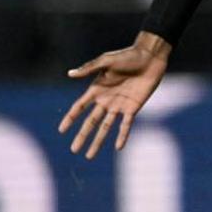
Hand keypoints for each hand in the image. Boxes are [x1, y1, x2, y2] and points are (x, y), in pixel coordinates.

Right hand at [59, 32, 171, 159]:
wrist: (150, 58)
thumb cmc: (127, 56)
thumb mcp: (106, 60)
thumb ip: (89, 68)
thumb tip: (69, 74)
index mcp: (96, 89)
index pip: (79, 107)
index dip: (70, 118)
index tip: (61, 130)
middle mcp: (105, 100)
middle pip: (90, 122)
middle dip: (82, 136)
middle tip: (74, 150)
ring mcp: (119, 106)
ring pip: (105, 127)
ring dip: (98, 141)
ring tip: (90, 155)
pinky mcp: (133, 108)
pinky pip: (126, 125)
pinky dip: (122, 136)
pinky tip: (118, 148)